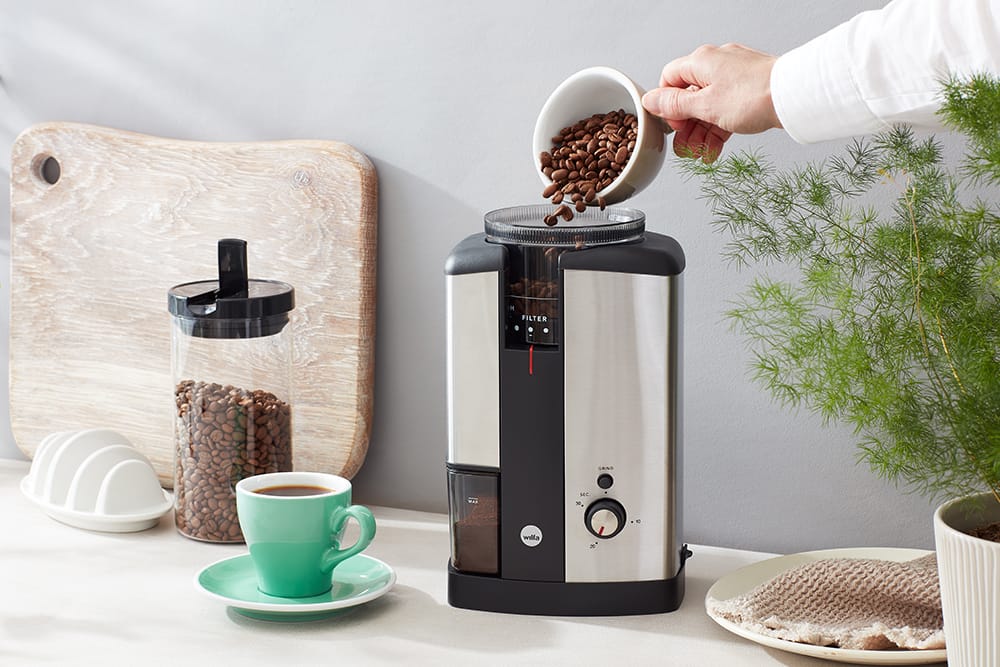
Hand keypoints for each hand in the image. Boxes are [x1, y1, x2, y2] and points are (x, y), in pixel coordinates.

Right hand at [642, 44, 780, 161]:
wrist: (794, 96)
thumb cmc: (754, 96)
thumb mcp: (705, 105)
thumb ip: (675, 104)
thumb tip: (651, 100)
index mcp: (701, 62)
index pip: (669, 79)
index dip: (666, 104)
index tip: (671, 124)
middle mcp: (717, 65)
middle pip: (689, 97)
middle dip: (685, 126)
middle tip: (685, 146)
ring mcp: (735, 76)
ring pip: (708, 107)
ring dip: (701, 132)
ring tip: (700, 154)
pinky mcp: (749, 89)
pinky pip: (726, 110)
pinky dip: (718, 129)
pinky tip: (715, 149)